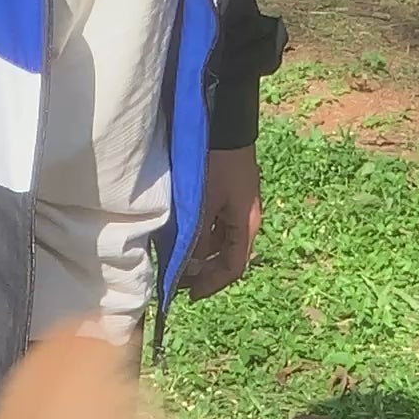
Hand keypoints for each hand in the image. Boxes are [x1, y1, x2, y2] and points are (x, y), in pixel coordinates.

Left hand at [180, 146, 261, 298]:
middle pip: (225, 255)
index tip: (188, 294)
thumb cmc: (215, 162)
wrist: (224, 123)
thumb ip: (195, 235)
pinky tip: (179, 230)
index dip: (211, 284)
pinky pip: (214, 222)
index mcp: (245, 223)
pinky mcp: (228, 192)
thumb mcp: (202, 203)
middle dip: (201, 269)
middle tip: (175, 276)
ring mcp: (237, 204)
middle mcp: (245, 217)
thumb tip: (185, 265)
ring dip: (198, 250)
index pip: (233, 267)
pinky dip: (198, 232)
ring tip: (172, 253)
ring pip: (218, 239)